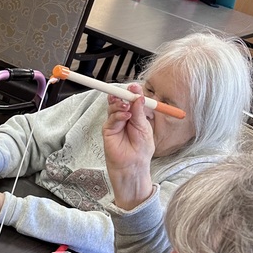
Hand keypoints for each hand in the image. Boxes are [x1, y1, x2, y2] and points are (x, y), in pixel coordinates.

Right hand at [102, 83, 155, 209]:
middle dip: (124, 95)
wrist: (133, 165)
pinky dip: (118, 115)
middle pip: (121, 100)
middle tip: (128, 92)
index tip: (134, 87)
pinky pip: (111, 118)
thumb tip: (138, 97)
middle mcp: (125, 117)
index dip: (133, 93)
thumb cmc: (141, 149)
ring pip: (114, 107)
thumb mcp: (144, 128)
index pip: (133, 100)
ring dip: (120, 104)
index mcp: (136, 115)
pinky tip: (125, 117)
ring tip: (127, 107)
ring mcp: (115, 123)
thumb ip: (140, 112)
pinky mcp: (108, 130)